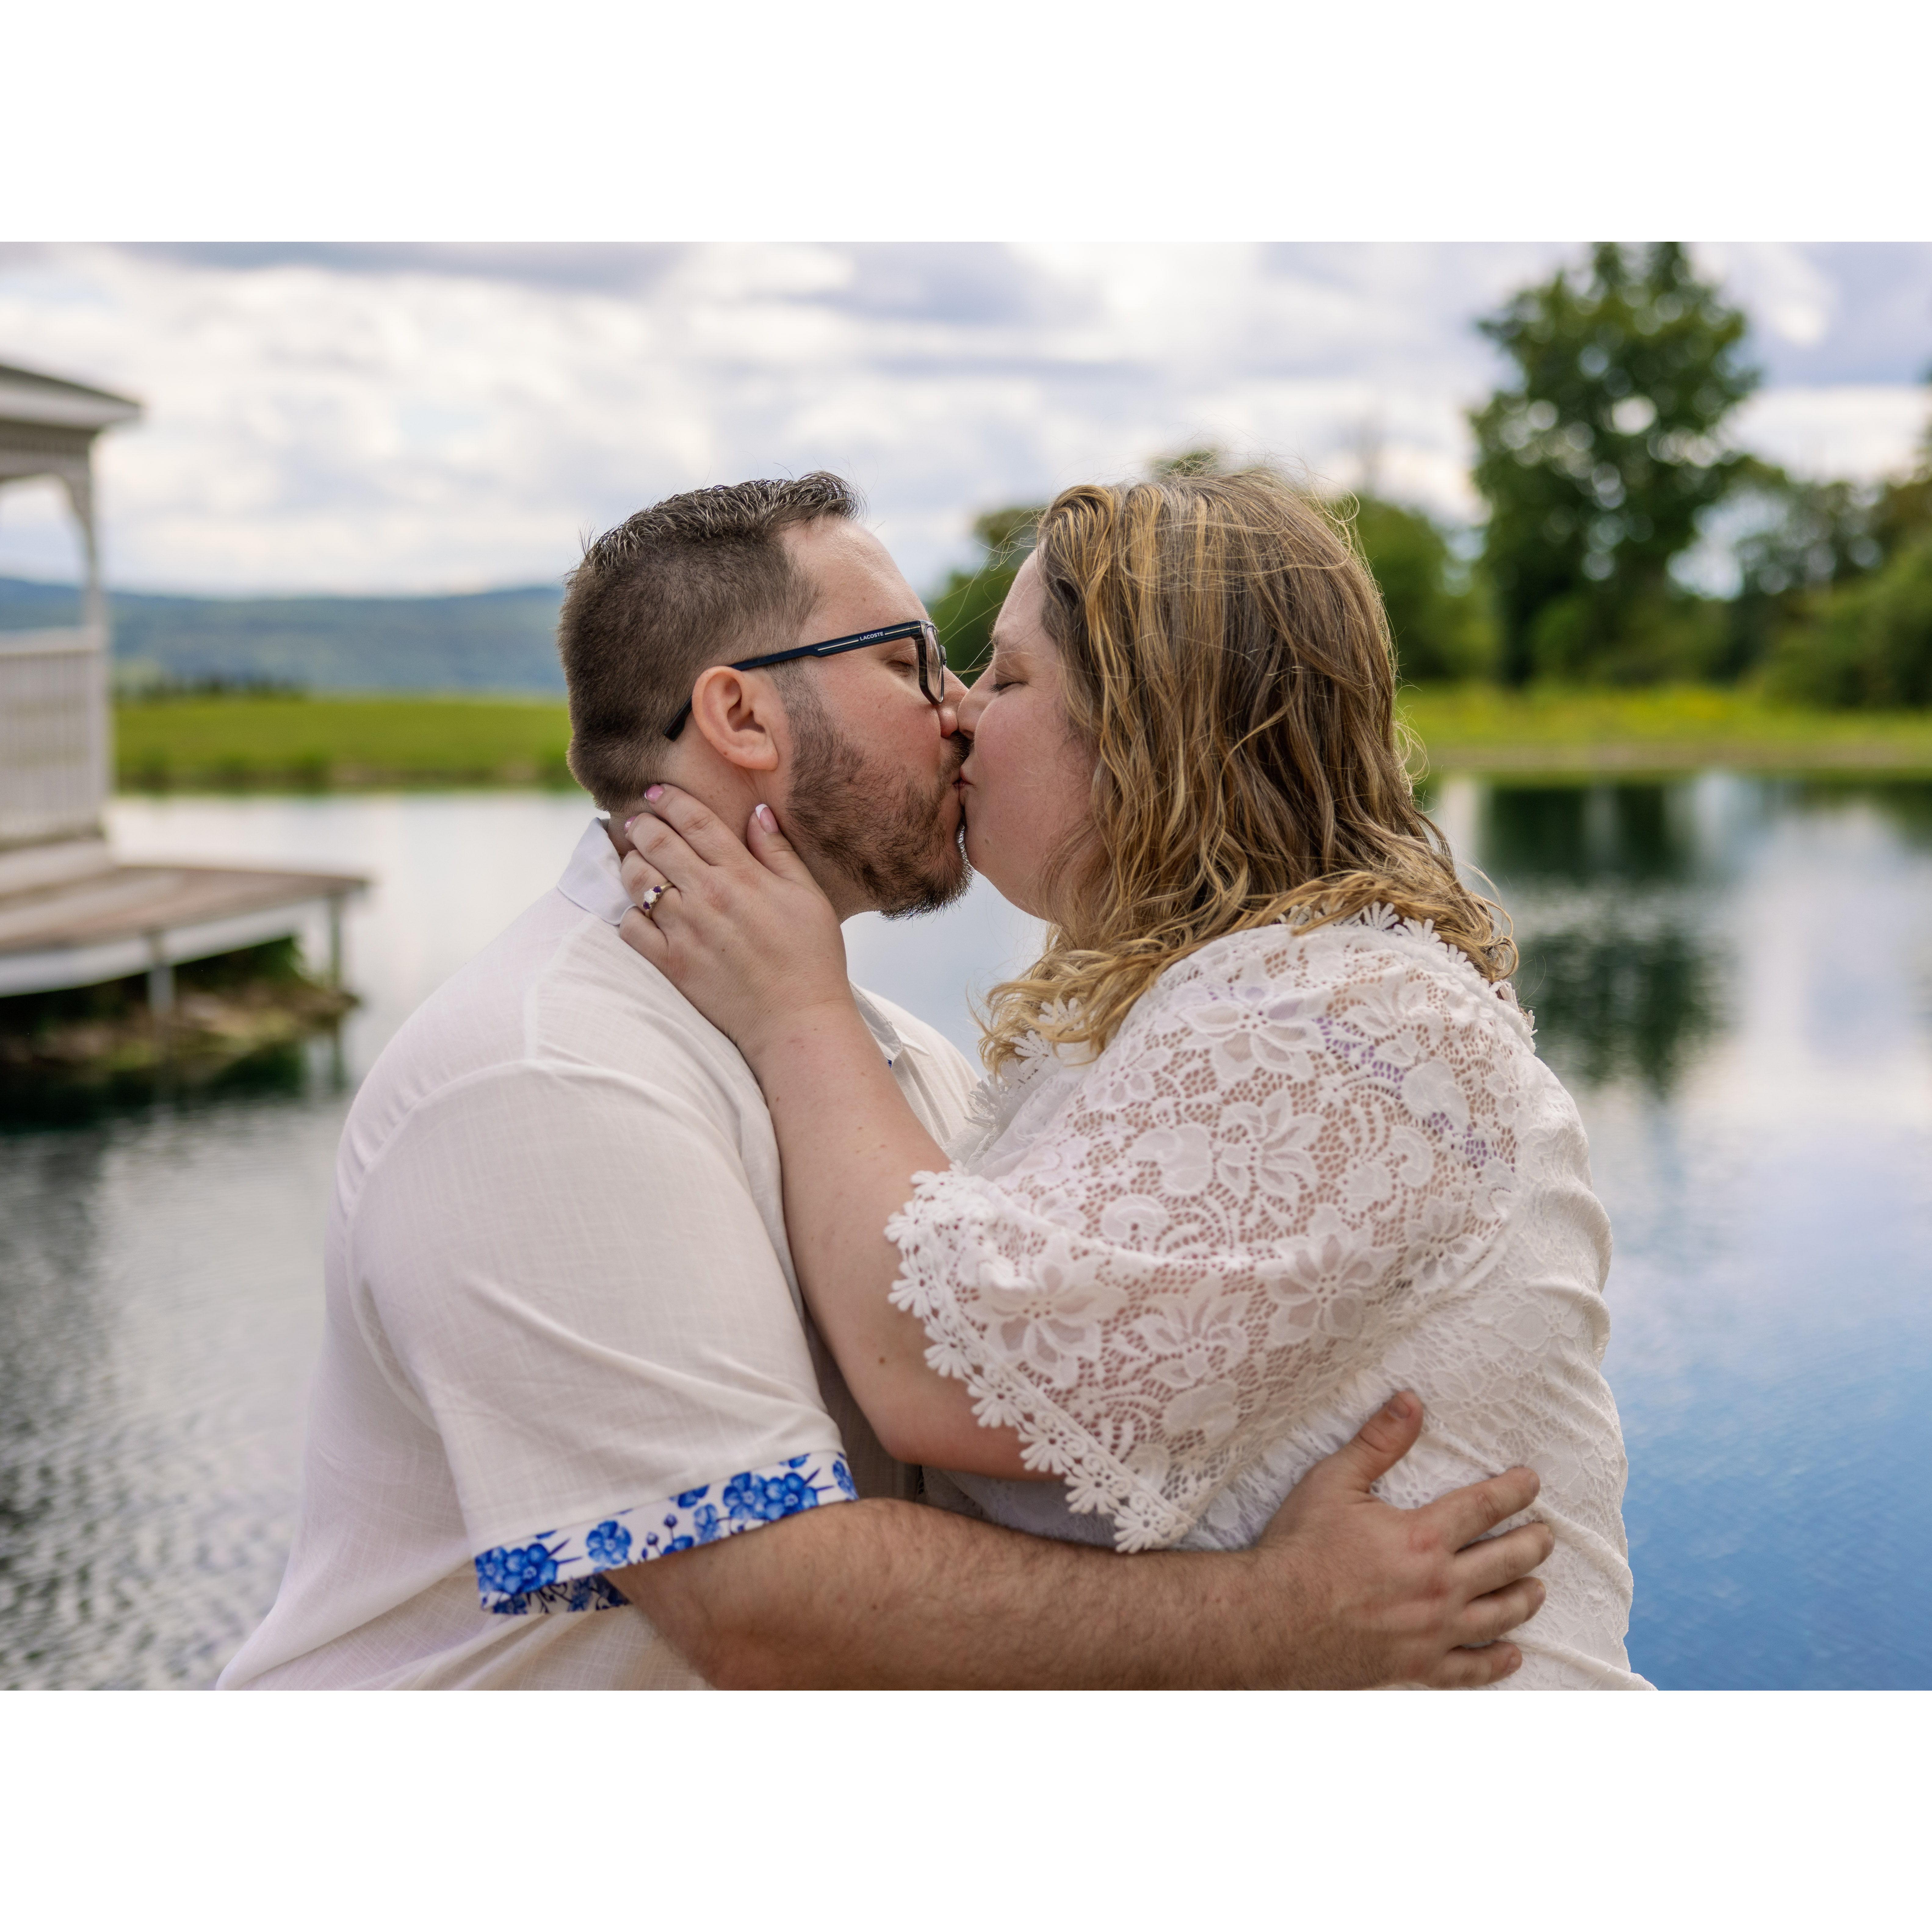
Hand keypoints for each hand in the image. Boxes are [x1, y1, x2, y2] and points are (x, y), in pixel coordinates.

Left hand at [619, 786, 851, 1061]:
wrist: (797, 1021)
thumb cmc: (811, 958)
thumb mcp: (807, 896)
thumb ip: (778, 852)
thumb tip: (756, 813)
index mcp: (742, 876)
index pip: (695, 821)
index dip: (670, 800)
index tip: (656, 792)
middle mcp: (707, 897)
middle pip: (658, 843)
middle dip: (641, 824)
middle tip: (636, 820)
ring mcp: (684, 931)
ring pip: (637, 881)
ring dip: (631, 863)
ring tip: (635, 859)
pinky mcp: (671, 963)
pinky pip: (631, 929)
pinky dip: (629, 915)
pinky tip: (639, 911)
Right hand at [1250, 1392, 1551, 1688]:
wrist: (1271, 1620)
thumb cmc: (1300, 1547)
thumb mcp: (1333, 1482)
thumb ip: (1378, 1442)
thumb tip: (1411, 1401)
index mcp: (1422, 1538)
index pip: (1484, 1507)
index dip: (1514, 1491)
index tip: (1532, 1482)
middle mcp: (1439, 1587)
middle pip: (1506, 1563)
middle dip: (1533, 1544)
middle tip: (1546, 1534)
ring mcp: (1432, 1632)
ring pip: (1499, 1616)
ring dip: (1525, 1598)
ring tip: (1539, 1588)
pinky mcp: (1417, 1667)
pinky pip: (1471, 1671)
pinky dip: (1497, 1663)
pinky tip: (1512, 1655)